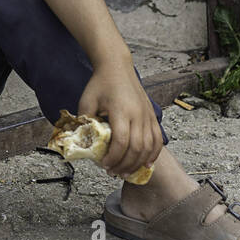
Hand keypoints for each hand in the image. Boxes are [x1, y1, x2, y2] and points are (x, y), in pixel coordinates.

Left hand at [77, 58, 161, 179]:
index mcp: (121, 111)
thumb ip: (84, 122)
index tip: (105, 165)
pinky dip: (154, 154)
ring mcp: (147, 115)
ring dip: (138, 163)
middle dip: (125, 165)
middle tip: (113, 172)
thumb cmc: (100, 83)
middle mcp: (138, 114)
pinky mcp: (152, 116)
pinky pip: (158, 139)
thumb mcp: (86, 101)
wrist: (117, 67)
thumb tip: (81, 143)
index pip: (122, 142)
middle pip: (137, 148)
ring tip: (127, 172)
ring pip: (149, 146)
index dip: (114, 158)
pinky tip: (146, 164)